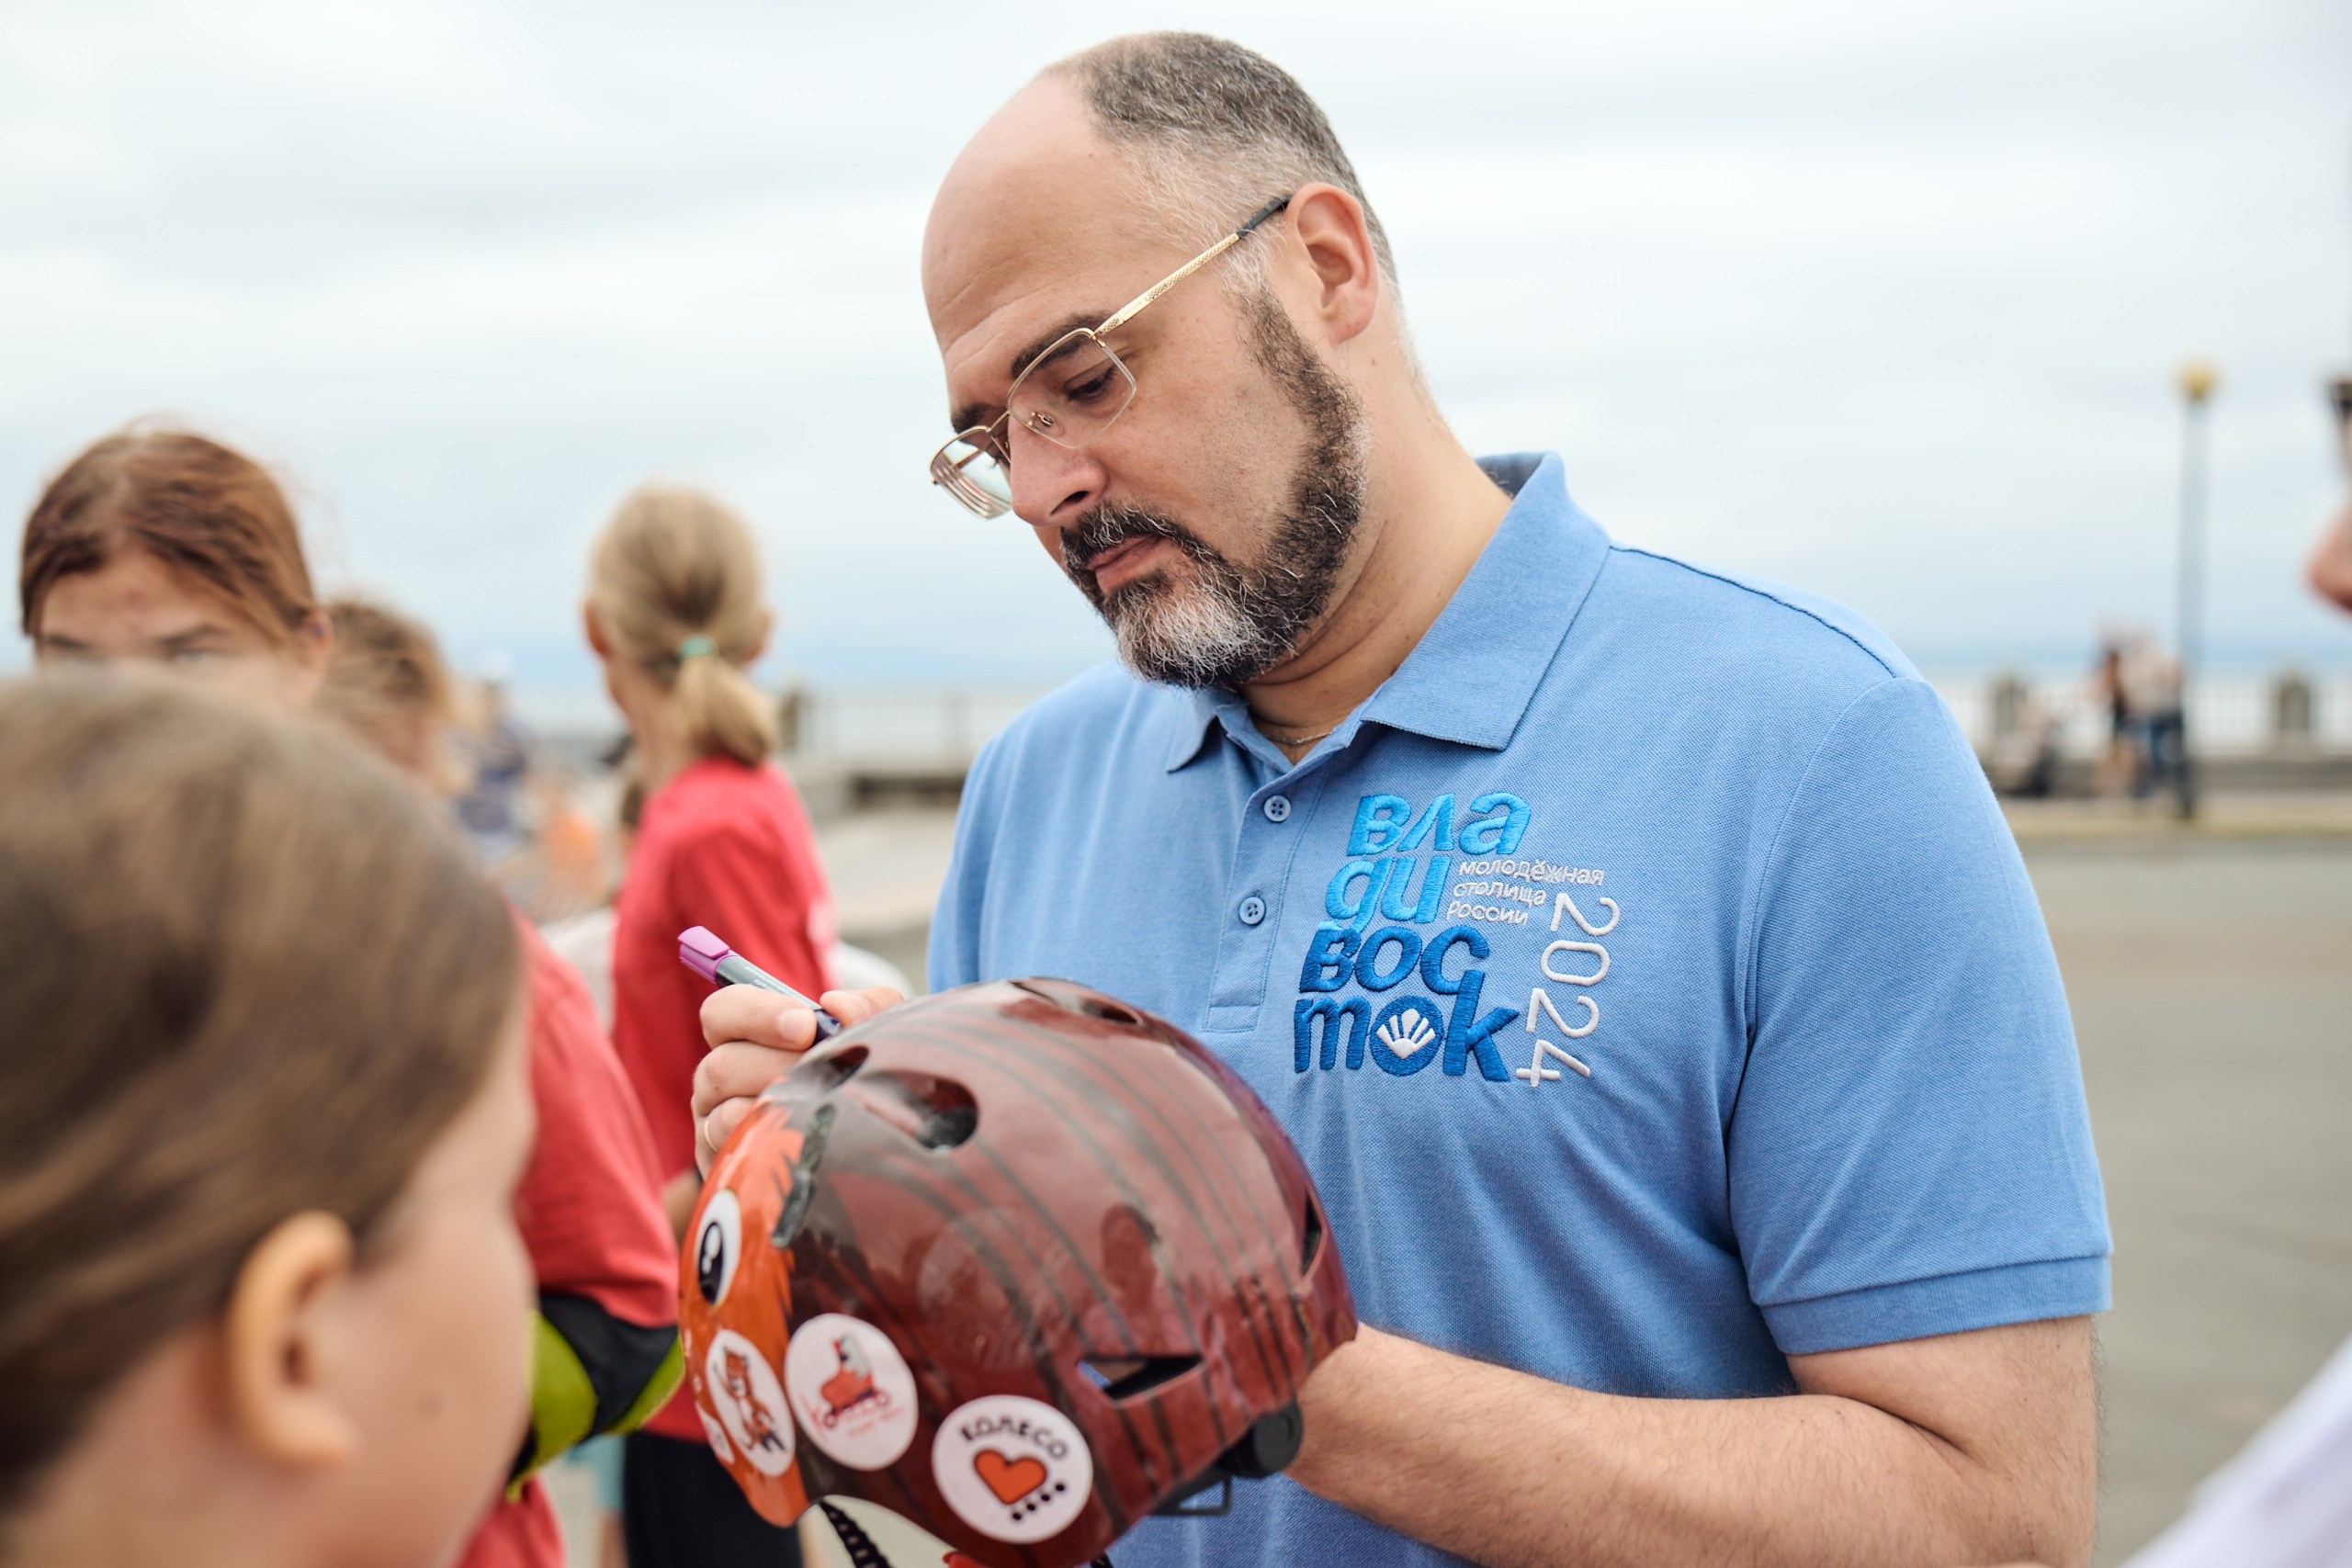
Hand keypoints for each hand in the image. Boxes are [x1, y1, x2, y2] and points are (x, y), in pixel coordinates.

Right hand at [691, 985, 903, 1170]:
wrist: (873, 1148)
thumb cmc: (859, 1077)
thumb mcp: (873, 1034)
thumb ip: (868, 1005)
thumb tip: (838, 1004)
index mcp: (744, 1037)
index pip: (722, 1012)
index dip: (757, 1014)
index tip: (806, 1026)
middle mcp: (720, 1079)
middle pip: (720, 1065)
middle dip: (777, 1067)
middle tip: (821, 1075)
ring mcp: (716, 1125)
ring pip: (725, 1112)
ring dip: (777, 1106)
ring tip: (818, 1106)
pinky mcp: (728, 1165)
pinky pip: (736, 1150)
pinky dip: (772, 1141)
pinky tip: (804, 1137)